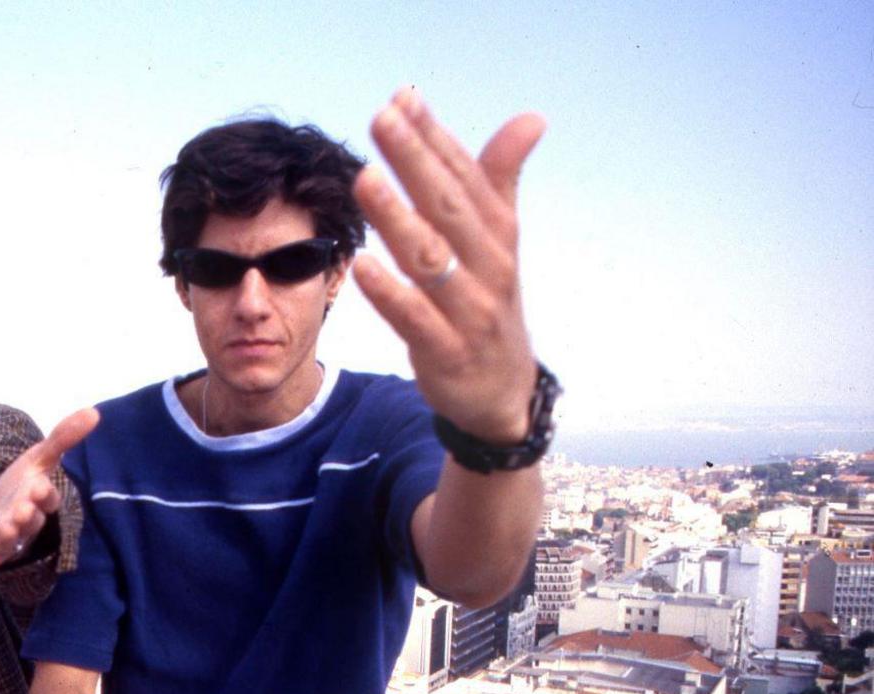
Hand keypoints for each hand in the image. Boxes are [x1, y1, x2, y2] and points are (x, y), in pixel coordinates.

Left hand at [0, 407, 98, 577]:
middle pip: (30, 522)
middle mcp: (27, 521)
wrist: (3, 503)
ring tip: (4, 528)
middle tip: (22, 509)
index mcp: (41, 500)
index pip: (48, 500)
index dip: (44, 495)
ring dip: (7, 536)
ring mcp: (8, 538)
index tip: (40, 485)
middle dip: (26, 516)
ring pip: (10, 541)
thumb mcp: (40, 456)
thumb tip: (93, 412)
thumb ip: (63, 437)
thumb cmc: (26, 482)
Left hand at [351, 87, 545, 444]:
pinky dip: (391, 294)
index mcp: (497, 235)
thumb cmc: (488, 303)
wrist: (503, 395)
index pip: (465, 177)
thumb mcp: (499, 242)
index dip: (435, 137)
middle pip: (449, 208)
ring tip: (366, 179)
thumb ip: (499, 180)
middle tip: (383, 119)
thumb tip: (530, 117)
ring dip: (398, 219)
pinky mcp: (447, 352)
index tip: (403, 98)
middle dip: (416, 162)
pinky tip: (364, 265)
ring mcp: (470, 311)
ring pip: (431, 260)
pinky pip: (416, 320)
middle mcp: (488, 267)